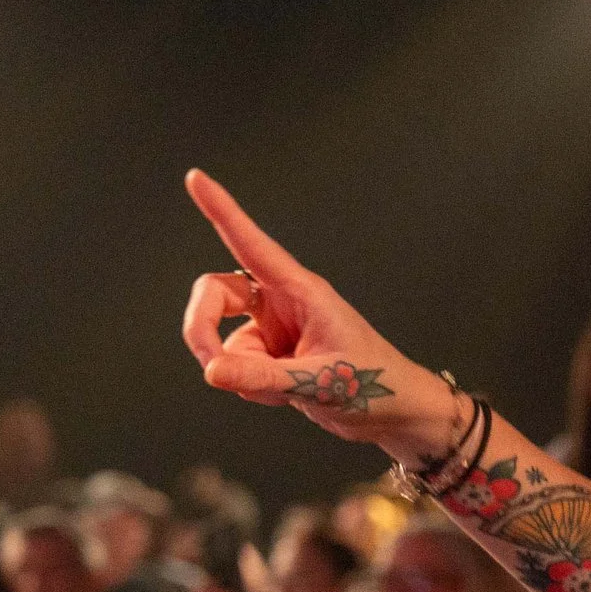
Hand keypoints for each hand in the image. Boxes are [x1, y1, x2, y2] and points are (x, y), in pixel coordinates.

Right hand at [178, 170, 455, 460]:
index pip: (251, 243)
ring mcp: (274, 329)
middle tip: (213, 366)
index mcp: (301, 290)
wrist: (394, 414)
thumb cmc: (375, 383)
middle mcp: (282, 302)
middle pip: (215, 293)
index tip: (195, 177)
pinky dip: (252, 387)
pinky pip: (237, 366)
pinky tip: (287, 395)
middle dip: (202, 328)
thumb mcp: (321, 381)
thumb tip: (212, 371)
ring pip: (222, 338)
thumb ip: (264, 377)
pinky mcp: (270, 356)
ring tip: (283, 390)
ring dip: (238, 370)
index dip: (222, 210)